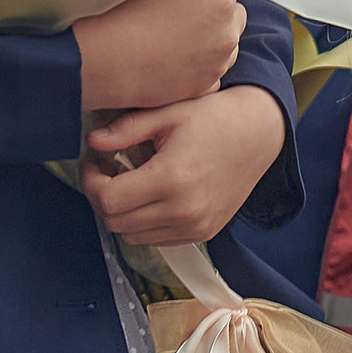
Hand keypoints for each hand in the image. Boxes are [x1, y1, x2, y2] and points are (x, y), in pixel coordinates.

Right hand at [74, 0, 246, 111]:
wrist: (98, 62)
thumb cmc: (126, 14)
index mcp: (220, 3)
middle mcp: (226, 37)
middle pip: (233, 13)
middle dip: (216, 8)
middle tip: (180, 8)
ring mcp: (215, 66)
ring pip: (225, 43)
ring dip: (211, 37)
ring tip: (173, 33)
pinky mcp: (201, 89)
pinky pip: (212, 71)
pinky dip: (200, 64)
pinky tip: (172, 57)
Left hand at [83, 86, 286, 247]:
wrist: (260, 134)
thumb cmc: (215, 118)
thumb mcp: (170, 113)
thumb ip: (127, 128)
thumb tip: (93, 141)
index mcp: (172, 178)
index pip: (109, 200)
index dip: (92, 183)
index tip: (95, 164)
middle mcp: (184, 210)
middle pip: (116, 223)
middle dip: (103, 197)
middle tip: (108, 172)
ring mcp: (196, 226)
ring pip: (133, 236)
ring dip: (123, 213)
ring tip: (129, 184)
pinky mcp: (204, 233)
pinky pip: (157, 239)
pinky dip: (145, 223)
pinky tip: (151, 196)